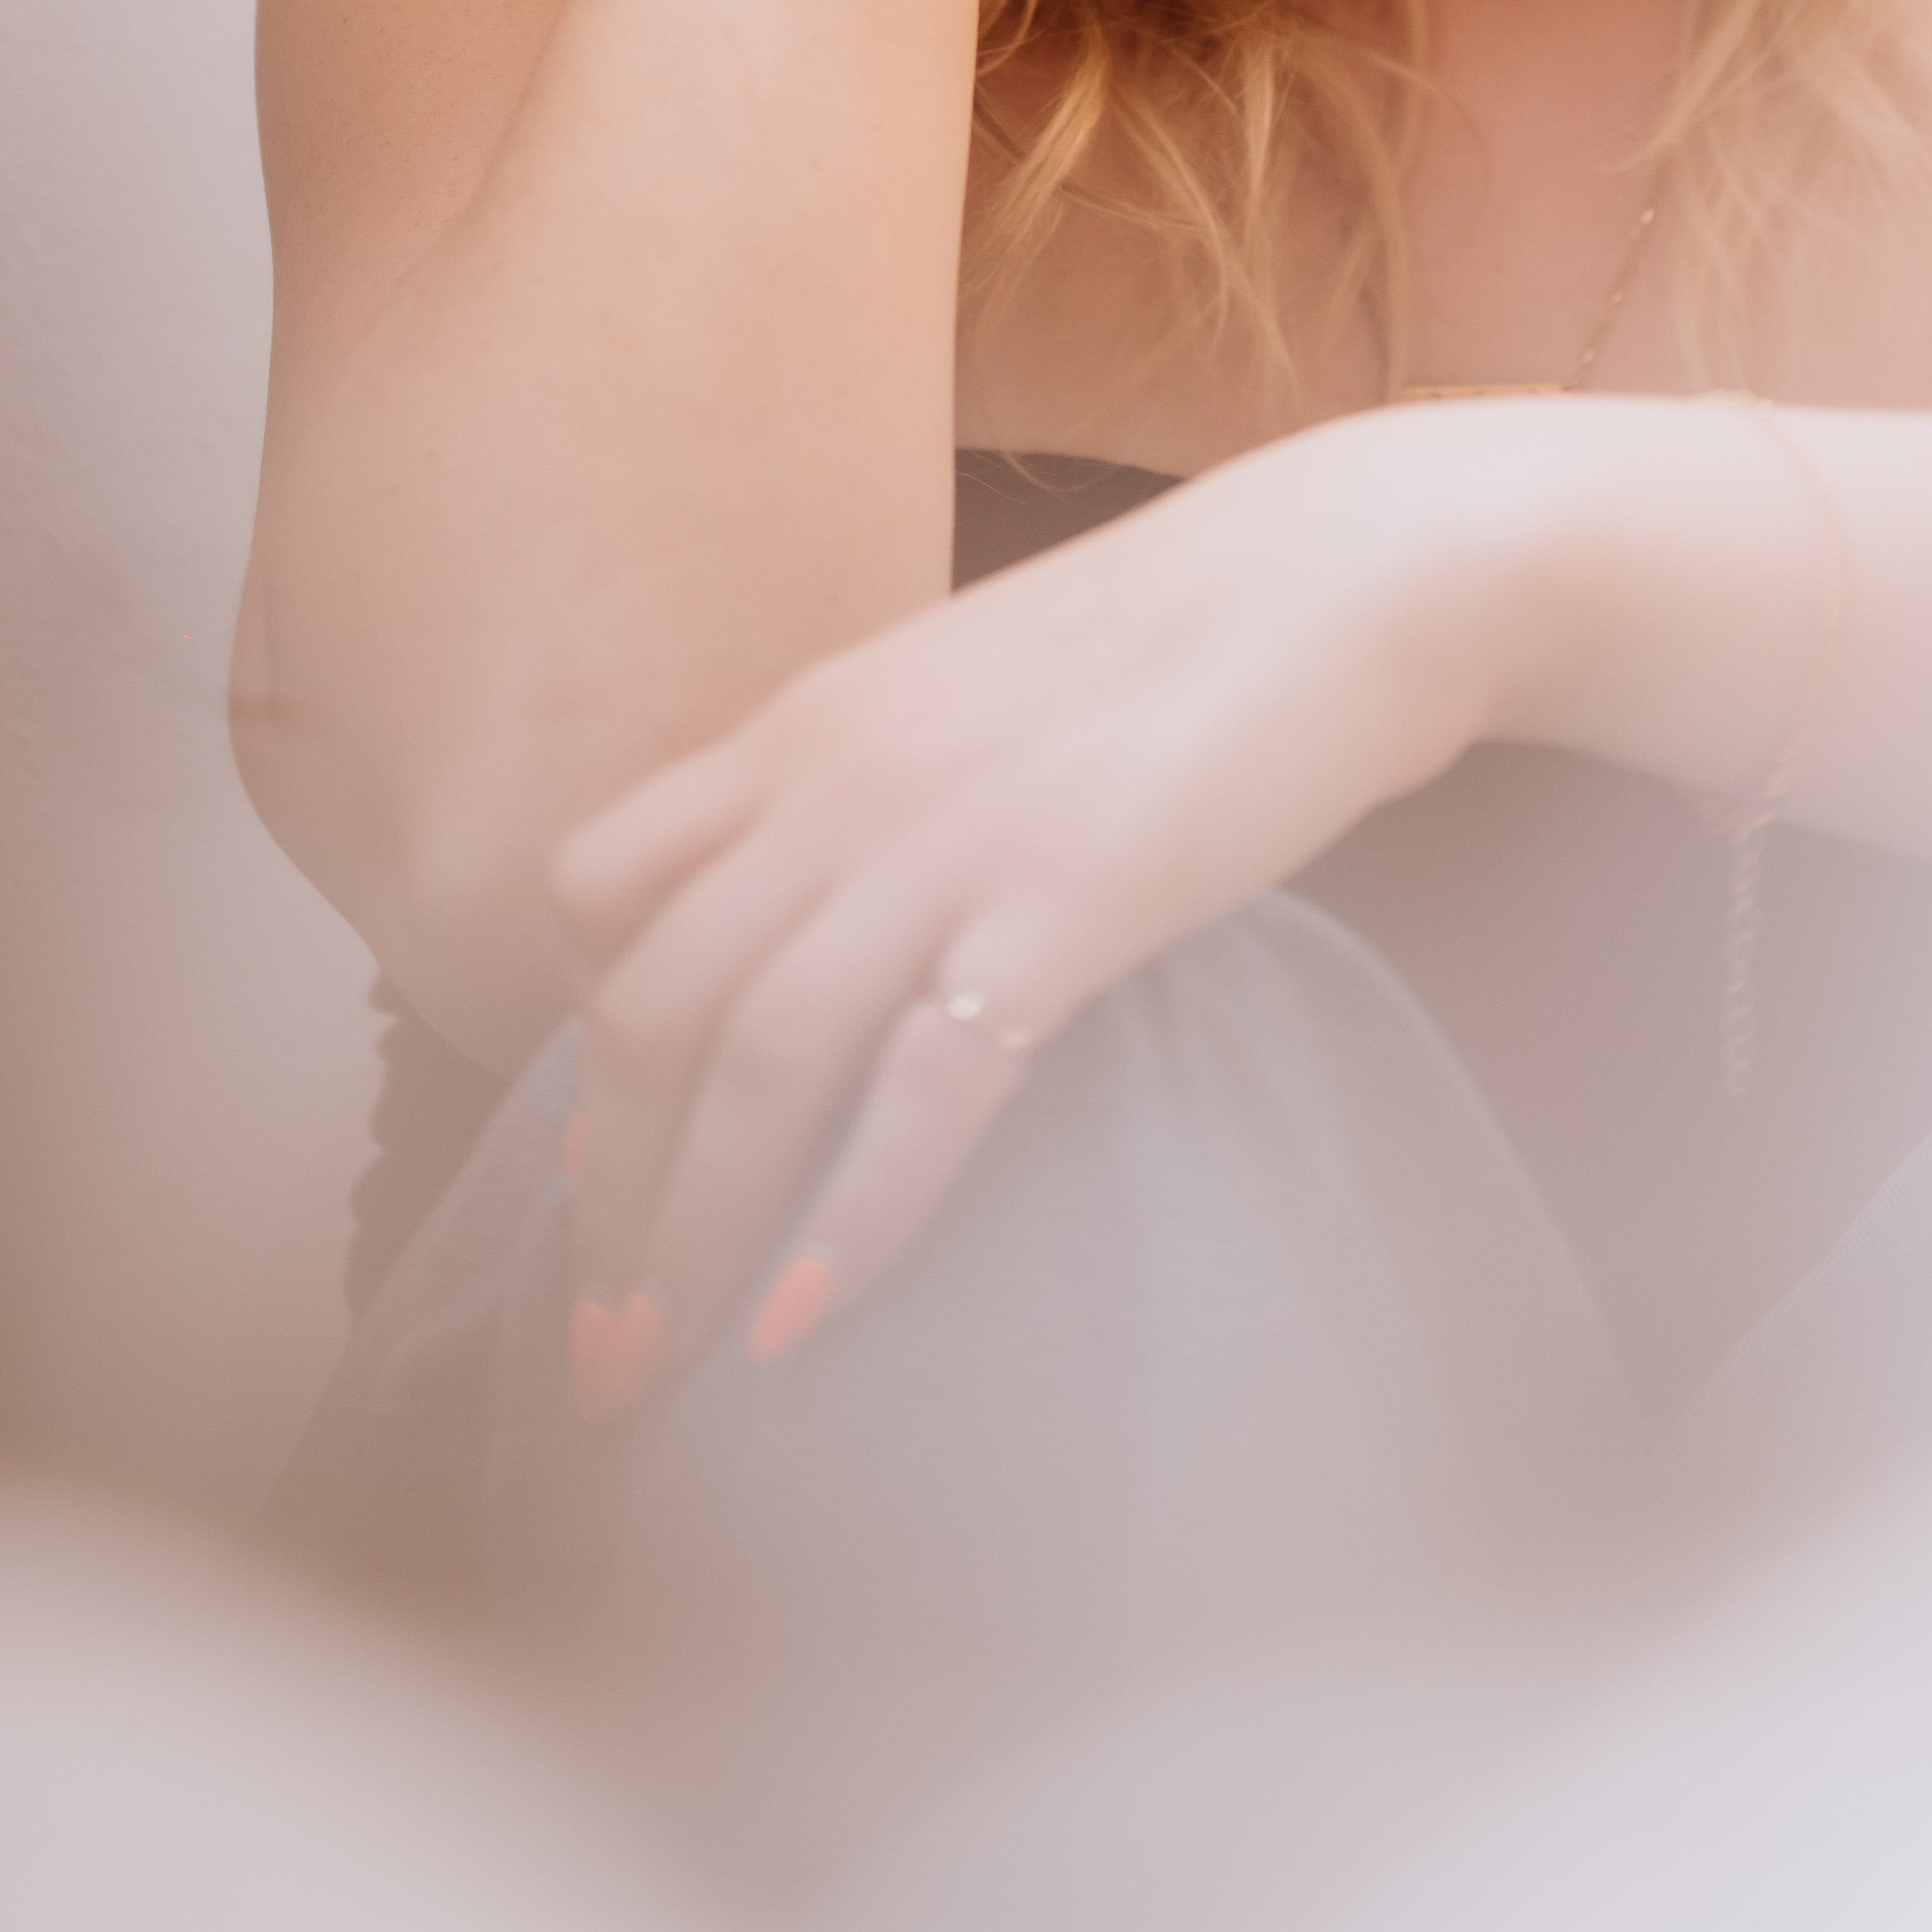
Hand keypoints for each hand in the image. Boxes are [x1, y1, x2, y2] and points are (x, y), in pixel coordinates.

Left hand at [546, 412, 1556, 1404]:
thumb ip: (880, 780)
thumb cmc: (1182, 634)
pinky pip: (922, 1089)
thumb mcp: (971, 682)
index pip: (602, 886)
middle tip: (598, 1339)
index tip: (601, 1161)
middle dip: (607, 1195)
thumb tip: (834, 909)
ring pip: (755, 1061)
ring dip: (694, 1231)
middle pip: (652, 1008)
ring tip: (671, 1360)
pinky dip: (857, 1218)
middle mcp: (841, 782)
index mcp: (809, 722)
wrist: (1354, 571)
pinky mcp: (1066, 907)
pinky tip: (815, 1315)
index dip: (578, 1036)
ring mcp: (949, 843)